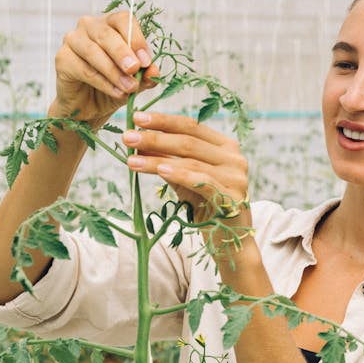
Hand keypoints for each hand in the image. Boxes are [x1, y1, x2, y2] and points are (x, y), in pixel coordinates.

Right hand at [52, 11, 159, 128]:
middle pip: (107, 34)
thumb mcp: (134, 83)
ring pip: (94, 51)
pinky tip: (116, 92)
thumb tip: (155, 71)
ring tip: (129, 88)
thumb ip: (144, 76)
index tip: (147, 61)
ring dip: (114, 71)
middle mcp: (89, 26)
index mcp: (110, 24)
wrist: (88, 109)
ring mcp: (73, 40)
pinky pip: (84, 69)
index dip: (136, 39)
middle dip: (123, 53)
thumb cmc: (111, 88)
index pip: (123, 20)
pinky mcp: (62, 58)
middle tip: (135, 70)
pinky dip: (102, 82)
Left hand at [122, 111, 252, 255]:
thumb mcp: (184, 180)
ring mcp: (236, 177)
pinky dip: (179, 174)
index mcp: (225, 146)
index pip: (191, 126)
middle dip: (155, 138)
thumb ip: (168, 159)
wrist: (229, 244)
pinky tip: (159, 170)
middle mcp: (234, 158)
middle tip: (127, 137)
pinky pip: (201, 181)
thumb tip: (138, 141)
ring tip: (131, 160)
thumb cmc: (206, 209)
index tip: (136, 117)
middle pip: (189, 141)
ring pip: (190, 161)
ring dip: (157, 159)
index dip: (163, 120)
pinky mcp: (233, 198)